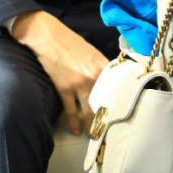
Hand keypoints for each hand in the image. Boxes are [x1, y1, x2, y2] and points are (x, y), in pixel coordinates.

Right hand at [11, 10, 108, 133]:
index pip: (116, 88)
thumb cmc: (70, 42)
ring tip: (96, 135)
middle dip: (107, 117)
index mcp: (103, 66)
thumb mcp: (92, 52)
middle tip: (111, 129)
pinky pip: (71, 110)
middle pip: (104, 102)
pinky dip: (74, 122)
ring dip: (93, 124)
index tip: (123, 112)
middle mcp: (94, 77)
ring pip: (89, 110)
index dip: (120, 101)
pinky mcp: (64, 89)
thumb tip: (108, 81)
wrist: (49, 37)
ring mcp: (79, 85)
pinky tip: (76, 131)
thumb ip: (101, 67)